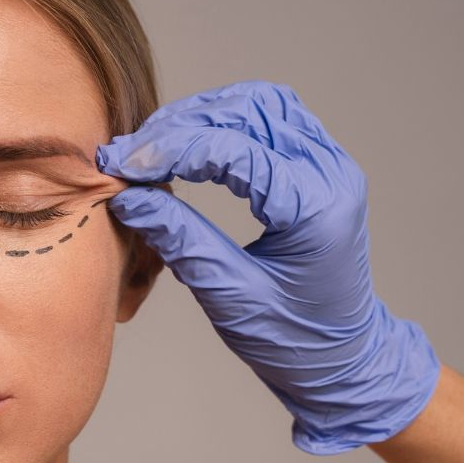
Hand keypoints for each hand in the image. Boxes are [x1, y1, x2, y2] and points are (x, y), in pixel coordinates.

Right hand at [95, 80, 440, 454]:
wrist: (343, 359)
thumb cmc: (292, 341)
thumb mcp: (229, 297)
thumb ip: (181, 241)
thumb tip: (128, 197)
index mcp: (315, 210)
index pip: (234, 152)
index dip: (170, 151)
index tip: (120, 164)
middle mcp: (331, 175)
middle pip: (249, 111)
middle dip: (181, 126)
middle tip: (129, 154)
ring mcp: (331, 165)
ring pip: (261, 103)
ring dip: (203, 114)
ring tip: (155, 143)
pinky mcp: (321, 167)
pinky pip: (273, 118)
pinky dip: (227, 121)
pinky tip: (191, 142)